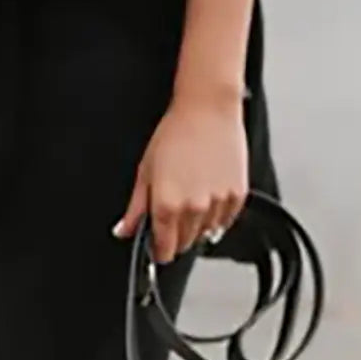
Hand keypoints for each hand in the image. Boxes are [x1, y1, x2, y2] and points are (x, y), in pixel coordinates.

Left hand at [113, 92, 247, 261]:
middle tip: (173, 210)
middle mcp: (194, 209)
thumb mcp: (145, 171)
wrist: (208, 109)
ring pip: (205, 234)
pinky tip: (209, 193)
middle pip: (184, 244)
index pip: (164, 249)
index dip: (159, 250)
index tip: (158, 245)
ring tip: (193, 195)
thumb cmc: (175, 133)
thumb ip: (135, 208)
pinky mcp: (237, 196)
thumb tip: (124, 230)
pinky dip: (216, 215)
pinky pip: (225, 221)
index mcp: (167, 206)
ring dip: (197, 225)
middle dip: (176, 235)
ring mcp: (218, 204)